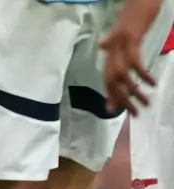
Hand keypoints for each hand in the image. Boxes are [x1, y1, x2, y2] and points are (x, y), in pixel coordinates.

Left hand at [100, 0, 162, 114]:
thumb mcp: (121, 28)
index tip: (112, 110)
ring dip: (133, 91)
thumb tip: (102, 44)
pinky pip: (134, 62)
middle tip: (133, 113)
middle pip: (112, 81)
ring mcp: (120, 44)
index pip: (107, 77)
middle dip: (122, 99)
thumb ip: (112, 40)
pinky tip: (151, 83)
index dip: (109, 94)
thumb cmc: (134, 10)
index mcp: (110, 50)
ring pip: (122, 75)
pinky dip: (142, 74)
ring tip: (145, 103)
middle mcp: (112, 49)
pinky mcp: (130, 38)